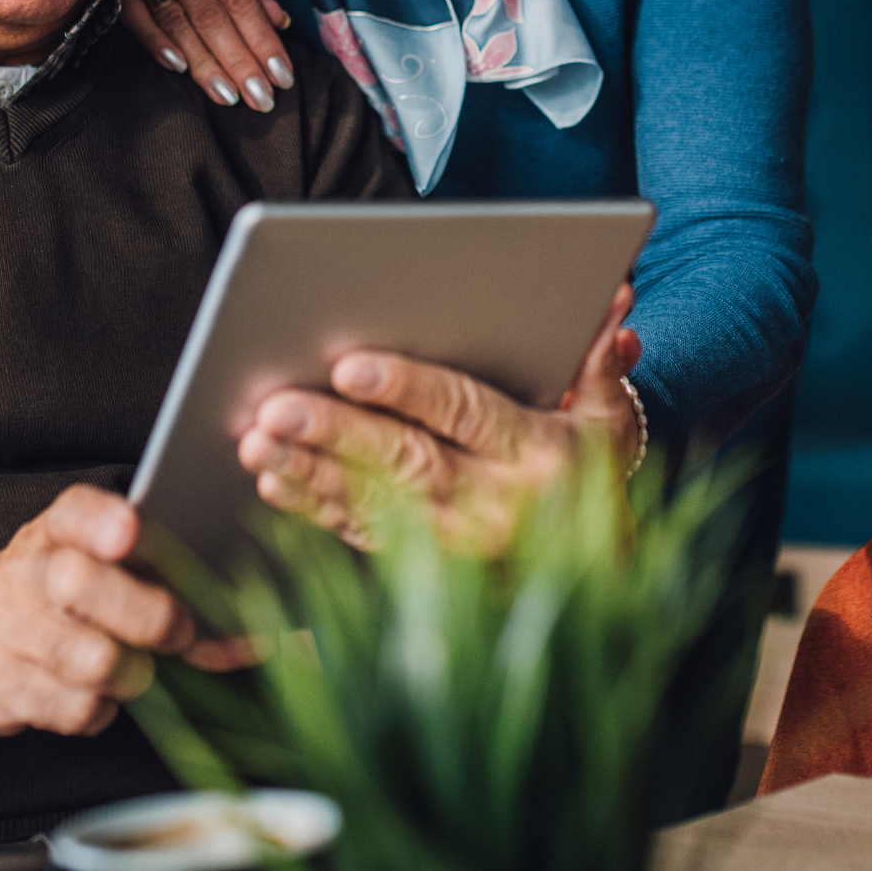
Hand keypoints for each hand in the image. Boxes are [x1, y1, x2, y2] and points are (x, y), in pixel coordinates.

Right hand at [0, 484, 219, 736]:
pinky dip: (100, 710)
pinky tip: (97, 695)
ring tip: (138, 670)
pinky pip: (70, 707)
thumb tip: (249, 641)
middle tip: (179, 632)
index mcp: (57, 531)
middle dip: (143, 614)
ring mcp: (6, 628)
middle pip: (78, 584)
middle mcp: (26, 572)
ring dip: (130, 674)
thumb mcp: (100, 569)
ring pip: (82, 658)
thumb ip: (167, 587)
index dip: (101, 522)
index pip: (73, 513)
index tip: (129, 532)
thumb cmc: (64, 596)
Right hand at [119, 0, 293, 112]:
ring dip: (205, 62)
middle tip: (262, 98)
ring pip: (177, 19)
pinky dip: (156, 40)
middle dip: (240, 60)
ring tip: (228, 95)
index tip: (282, 75)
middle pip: (212, 13)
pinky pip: (133, 13)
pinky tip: (178, 67)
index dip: (262, 38)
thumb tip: (280, 21)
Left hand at [236, 285, 643, 553]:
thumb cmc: (591, 471)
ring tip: (257, 436)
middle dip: (337, 431)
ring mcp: (450, 545)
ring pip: (369, 503)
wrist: (594, 572)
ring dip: (308, 470)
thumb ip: (601, 361)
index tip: (350, 365)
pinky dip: (311, 506)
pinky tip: (271, 476)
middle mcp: (491, 507)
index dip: (408, 390)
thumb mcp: (612, 418)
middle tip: (276, 403)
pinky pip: (355, 534)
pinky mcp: (418, 566)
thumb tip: (615, 298)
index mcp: (537, 457)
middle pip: (405, 462)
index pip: (465, 414)